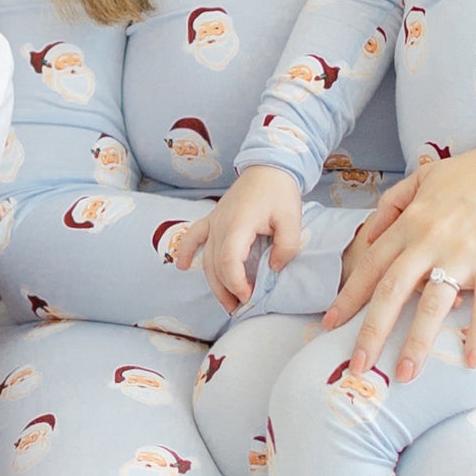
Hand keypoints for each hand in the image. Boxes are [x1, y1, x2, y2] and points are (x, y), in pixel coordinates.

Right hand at [199, 165, 305, 307]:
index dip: (236, 283)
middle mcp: (220, 224)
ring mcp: (213, 221)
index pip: (229, 262)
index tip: (249, 296)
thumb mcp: (292, 219)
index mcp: (238, 224)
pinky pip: (193, 237)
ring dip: (214, 283)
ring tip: (226, 302)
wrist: (268, 167)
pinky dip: (186, 252)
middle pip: (215, 265)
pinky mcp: (213, 219)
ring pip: (206, 258)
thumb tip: (274, 268)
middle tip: (240, 309)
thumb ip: (286, 247)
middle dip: (226, 291)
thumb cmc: (280, 191)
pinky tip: (182, 267)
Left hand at [322, 128, 475, 381]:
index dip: (348, 297)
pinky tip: (471, 360)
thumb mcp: (426, 177)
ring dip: (417, 343)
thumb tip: (369, 233)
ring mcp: (464, 253)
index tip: (330, 323)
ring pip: (433, 305)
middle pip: (392, 291)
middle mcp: (430, 240)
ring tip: (404, 374)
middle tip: (357, 366)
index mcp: (412, 222)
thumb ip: (394, 204)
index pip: (371, 265)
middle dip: (371, 331)